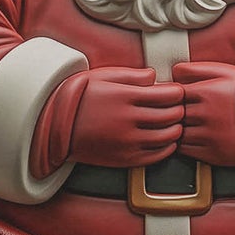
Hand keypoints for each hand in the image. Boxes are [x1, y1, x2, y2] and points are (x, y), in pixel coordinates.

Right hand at [64, 67, 184, 167]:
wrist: (54, 124)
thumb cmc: (79, 96)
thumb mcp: (102, 76)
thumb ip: (132, 75)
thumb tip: (155, 76)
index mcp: (125, 97)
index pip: (169, 95)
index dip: (177, 92)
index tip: (174, 91)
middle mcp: (128, 120)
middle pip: (172, 115)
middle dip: (180, 109)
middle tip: (177, 106)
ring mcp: (127, 142)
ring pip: (168, 137)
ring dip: (176, 129)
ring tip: (171, 122)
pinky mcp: (124, 159)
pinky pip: (157, 155)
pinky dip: (167, 147)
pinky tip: (164, 139)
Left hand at [171, 61, 234, 166]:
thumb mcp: (226, 72)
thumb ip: (197, 69)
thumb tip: (174, 72)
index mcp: (206, 92)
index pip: (171, 93)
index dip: (171, 94)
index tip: (175, 95)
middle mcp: (205, 114)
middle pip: (172, 113)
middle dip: (172, 110)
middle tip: (178, 108)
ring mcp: (208, 135)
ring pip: (176, 132)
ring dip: (176, 127)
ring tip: (187, 122)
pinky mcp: (212, 153)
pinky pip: (184, 149)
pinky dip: (182, 143)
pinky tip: (192, 134)